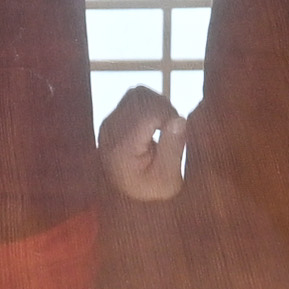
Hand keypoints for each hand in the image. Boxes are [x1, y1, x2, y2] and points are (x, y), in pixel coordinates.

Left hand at [99, 81, 190, 201]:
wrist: (128, 195)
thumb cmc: (151, 189)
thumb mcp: (168, 179)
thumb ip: (173, 149)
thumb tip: (179, 118)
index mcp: (121, 148)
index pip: (147, 114)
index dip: (169, 116)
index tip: (177, 132)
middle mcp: (110, 131)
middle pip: (141, 98)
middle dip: (164, 109)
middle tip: (173, 131)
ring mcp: (109, 121)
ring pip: (138, 93)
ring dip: (158, 104)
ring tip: (165, 127)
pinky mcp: (113, 117)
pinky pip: (135, 97)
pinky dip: (151, 104)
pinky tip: (157, 124)